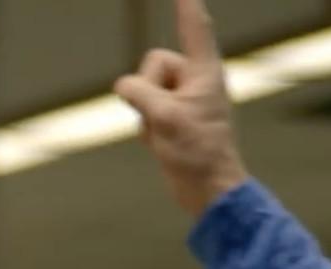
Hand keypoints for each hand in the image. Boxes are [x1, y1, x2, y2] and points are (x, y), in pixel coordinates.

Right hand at [113, 0, 249, 217]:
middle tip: (163, 118)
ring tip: (163, 134)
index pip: (196, 29)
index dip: (188, 8)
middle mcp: (195, 80)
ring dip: (144, 112)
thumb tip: (123, 86)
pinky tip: (160, 143)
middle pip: (153, 64)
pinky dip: (145, 125)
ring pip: (143, 89)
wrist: (207, 188)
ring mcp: (183, 99)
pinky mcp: (173, 117)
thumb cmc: (197, 151)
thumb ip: (140, 93)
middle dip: (147, 90)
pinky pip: (144, 109)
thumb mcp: (164, 117)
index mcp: (205, 72)